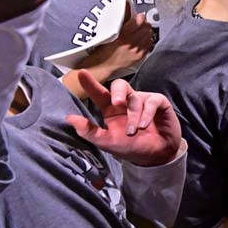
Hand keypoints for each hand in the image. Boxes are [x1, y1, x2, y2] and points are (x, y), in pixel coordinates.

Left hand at [66, 72, 181, 166]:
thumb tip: (69, 118)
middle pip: (120, 85)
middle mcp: (126, 102)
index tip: (82, 73)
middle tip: (117, 102)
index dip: (91, 84)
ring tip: (134, 131)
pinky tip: (144, 125)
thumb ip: (89, 131)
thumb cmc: (131, 147)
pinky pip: (152, 101)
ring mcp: (143, 100)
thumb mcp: (107, 142)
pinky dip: (147, 114)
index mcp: (111, 110)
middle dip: (118, 91)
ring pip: (135, 99)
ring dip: (133, 117)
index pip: (99, 94)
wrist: (157, 154)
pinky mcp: (159, 102)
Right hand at [79, 10, 153, 79]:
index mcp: (122, 35)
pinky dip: (147, 40)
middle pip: (146, 27)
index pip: (139, 21)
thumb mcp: (110, 31)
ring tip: (140, 32)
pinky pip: (150, 44)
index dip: (140, 17)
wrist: (104, 64)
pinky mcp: (140, 56)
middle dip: (144, 24)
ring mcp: (136, 51)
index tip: (140, 16)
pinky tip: (141, 40)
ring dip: (146, 32)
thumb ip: (122, 19)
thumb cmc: (105, 47)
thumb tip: (127, 4)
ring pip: (149, 35)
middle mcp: (130, 43)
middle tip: (140, 24)